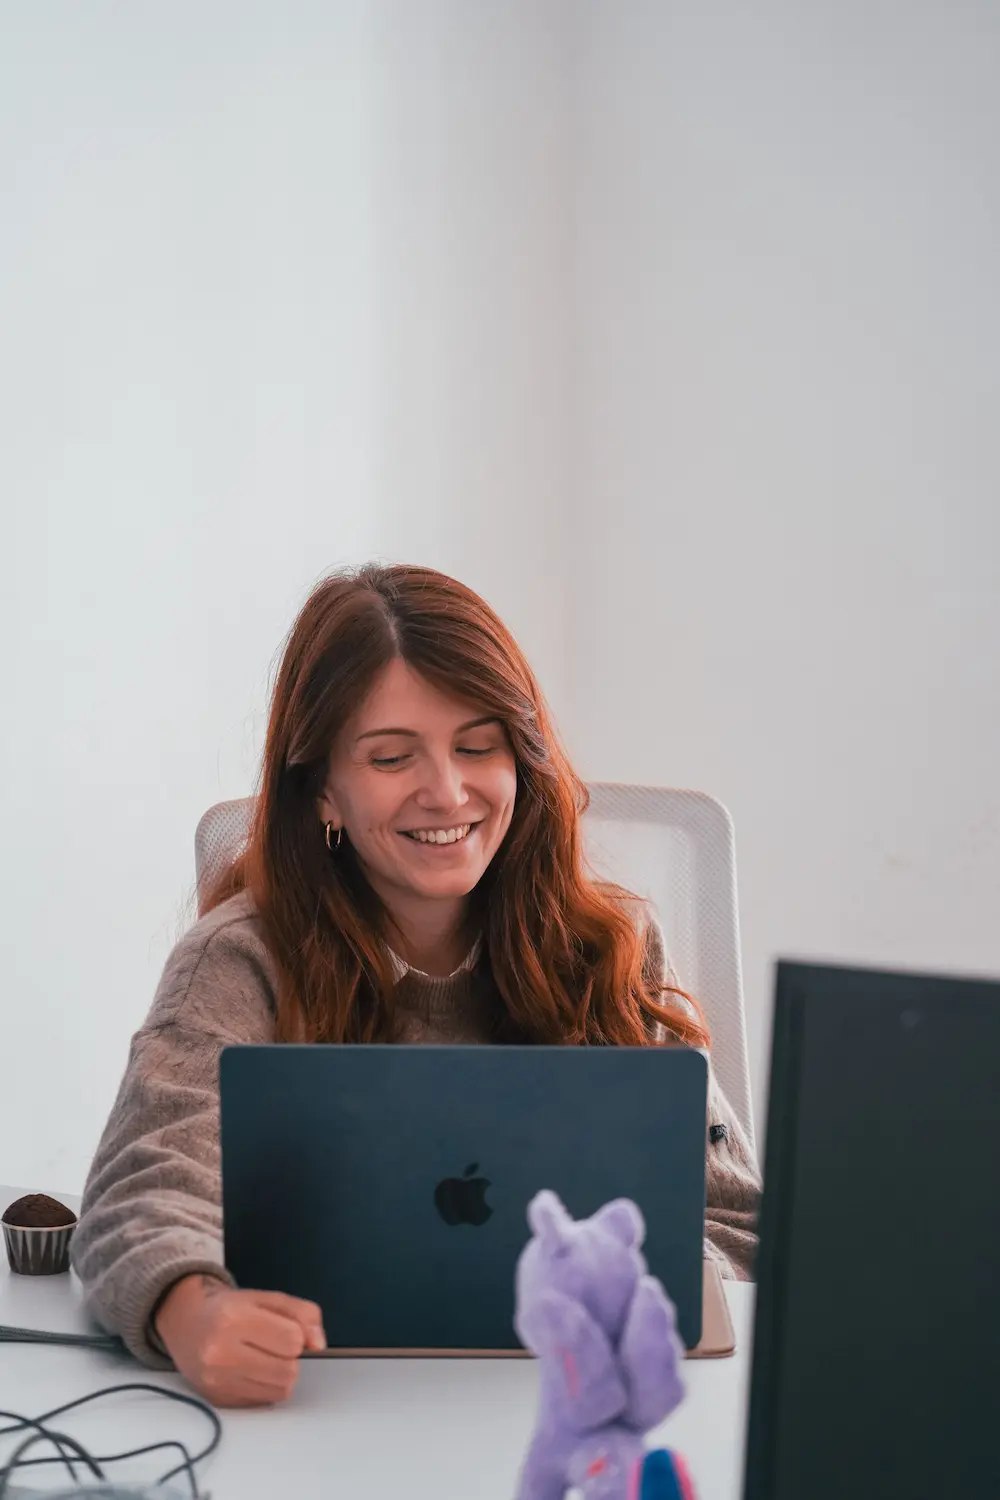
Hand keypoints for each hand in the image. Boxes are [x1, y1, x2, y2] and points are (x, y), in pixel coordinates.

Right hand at [155, 1273, 325, 1407]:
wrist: (186, 1323)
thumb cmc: (232, 1308)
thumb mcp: (269, 1298)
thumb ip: (302, 1314)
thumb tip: (319, 1344)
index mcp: (234, 1319)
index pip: (292, 1340)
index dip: (295, 1334)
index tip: (281, 1328)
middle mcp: (220, 1353)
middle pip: (288, 1371)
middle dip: (289, 1357)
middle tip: (272, 1344)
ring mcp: (217, 1381)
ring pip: (280, 1390)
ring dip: (281, 1374)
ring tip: (263, 1357)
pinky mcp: (218, 1400)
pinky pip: (264, 1401)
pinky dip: (266, 1387)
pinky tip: (251, 1370)